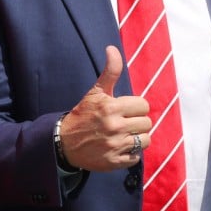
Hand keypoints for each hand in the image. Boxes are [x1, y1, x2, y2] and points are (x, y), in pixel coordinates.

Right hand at [59, 46, 152, 171]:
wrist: (64, 143)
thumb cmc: (83, 114)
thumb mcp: (96, 92)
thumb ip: (110, 71)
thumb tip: (112, 48)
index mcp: (111, 107)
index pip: (143, 105)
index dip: (136, 107)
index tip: (125, 110)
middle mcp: (114, 127)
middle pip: (146, 123)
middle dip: (137, 122)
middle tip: (124, 123)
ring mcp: (115, 146)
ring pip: (144, 140)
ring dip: (137, 138)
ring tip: (124, 135)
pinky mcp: (114, 162)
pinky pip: (136, 157)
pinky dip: (130, 153)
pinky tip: (119, 148)